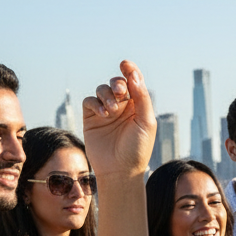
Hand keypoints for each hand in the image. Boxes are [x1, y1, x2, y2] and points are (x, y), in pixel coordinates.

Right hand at [83, 60, 156, 178]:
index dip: (130, 71)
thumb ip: (141, 98)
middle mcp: (122, 107)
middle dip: (118, 83)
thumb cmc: (137, 149)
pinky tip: (104, 114)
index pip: (134, 83)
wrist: (120, 171)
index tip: (125, 64)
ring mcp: (106, 112)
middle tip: (121, 90)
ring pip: (102, 89)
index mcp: (138, 107)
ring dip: (106, 95)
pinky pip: (89, 101)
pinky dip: (95, 103)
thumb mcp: (146, 122)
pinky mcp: (91, 118)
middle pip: (117, 83)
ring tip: (112, 110)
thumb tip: (134, 75)